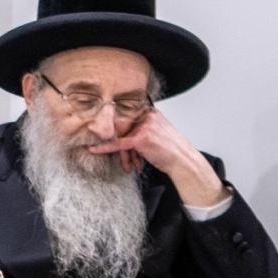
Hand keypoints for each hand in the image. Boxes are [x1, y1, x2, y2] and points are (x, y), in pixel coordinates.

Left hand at [88, 107, 225, 207]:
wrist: (184, 161)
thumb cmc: (171, 150)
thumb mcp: (157, 133)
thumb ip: (141, 128)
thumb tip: (121, 131)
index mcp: (151, 112)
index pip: (127, 118)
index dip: (118, 129)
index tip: (105, 133)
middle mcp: (148, 116)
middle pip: (123, 129)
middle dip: (123, 146)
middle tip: (126, 159)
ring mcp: (144, 126)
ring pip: (122, 139)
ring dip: (125, 155)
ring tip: (130, 165)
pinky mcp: (140, 139)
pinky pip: (118, 144)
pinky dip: (104, 148)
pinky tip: (93, 150)